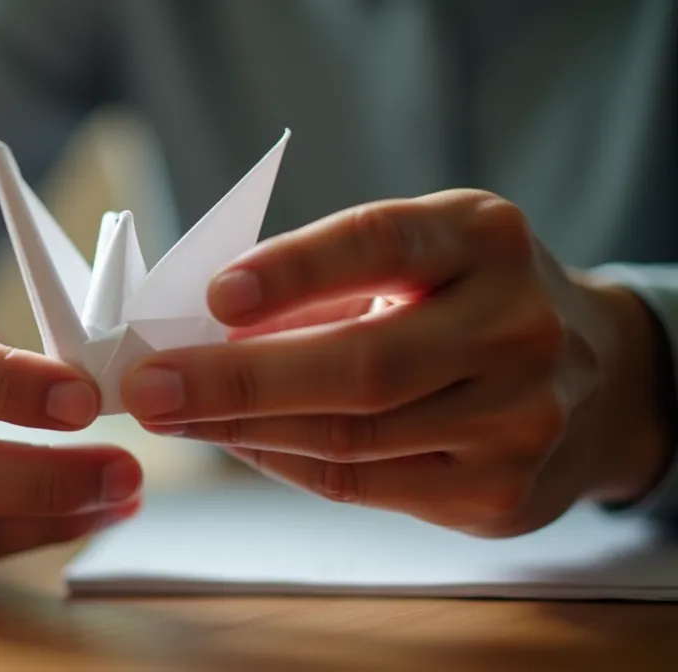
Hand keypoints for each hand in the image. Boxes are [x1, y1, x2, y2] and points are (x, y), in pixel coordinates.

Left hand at [122, 189, 671, 536]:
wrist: (594, 378)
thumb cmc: (465, 301)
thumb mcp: (420, 256)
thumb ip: (324, 281)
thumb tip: (192, 327)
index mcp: (485, 239)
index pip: (381, 244)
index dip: (294, 270)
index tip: (214, 295)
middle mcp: (516, 326)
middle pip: (362, 365)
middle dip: (239, 380)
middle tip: (150, 384)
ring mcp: (519, 418)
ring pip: (351, 437)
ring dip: (242, 429)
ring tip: (173, 414)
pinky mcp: (502, 493)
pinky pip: (361, 487)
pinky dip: (283, 463)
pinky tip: (234, 442)